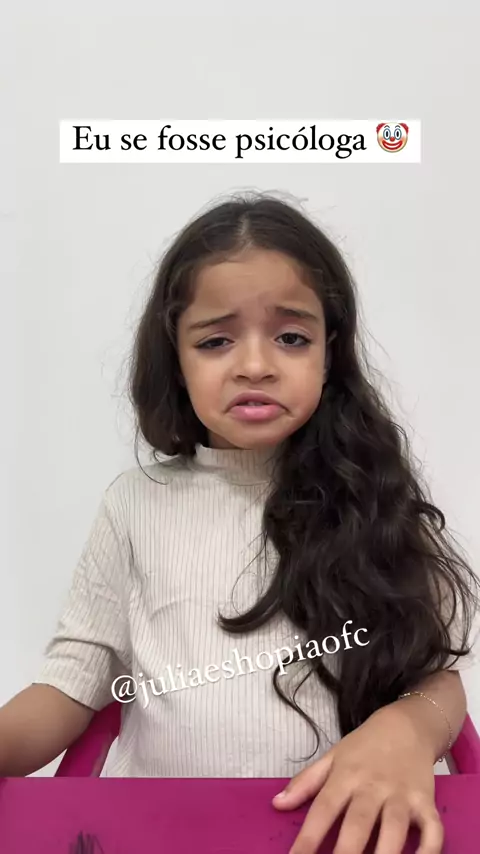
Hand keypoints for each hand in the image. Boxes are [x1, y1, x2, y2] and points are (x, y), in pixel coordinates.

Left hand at [272, 703, 443, 853]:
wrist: (407, 724)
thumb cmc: (365, 745)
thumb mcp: (332, 757)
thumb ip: (305, 782)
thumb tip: (277, 804)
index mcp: (346, 776)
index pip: (323, 810)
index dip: (308, 839)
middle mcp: (374, 787)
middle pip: (358, 824)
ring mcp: (402, 795)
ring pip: (394, 829)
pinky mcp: (427, 802)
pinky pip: (432, 830)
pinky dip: (429, 850)